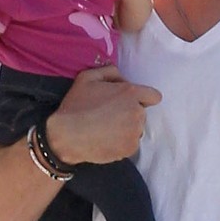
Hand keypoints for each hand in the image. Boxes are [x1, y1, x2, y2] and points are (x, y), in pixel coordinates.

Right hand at [46, 66, 161, 164]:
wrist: (66, 136)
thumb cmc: (75, 105)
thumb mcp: (87, 77)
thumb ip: (110, 72)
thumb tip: (122, 78)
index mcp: (130, 93)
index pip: (153, 96)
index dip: (142, 99)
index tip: (129, 103)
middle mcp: (137, 112)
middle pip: (141, 113)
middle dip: (130, 113)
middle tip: (109, 117)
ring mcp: (135, 132)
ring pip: (136, 130)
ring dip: (126, 129)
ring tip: (105, 130)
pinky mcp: (130, 149)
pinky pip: (131, 144)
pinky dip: (121, 143)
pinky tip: (105, 141)